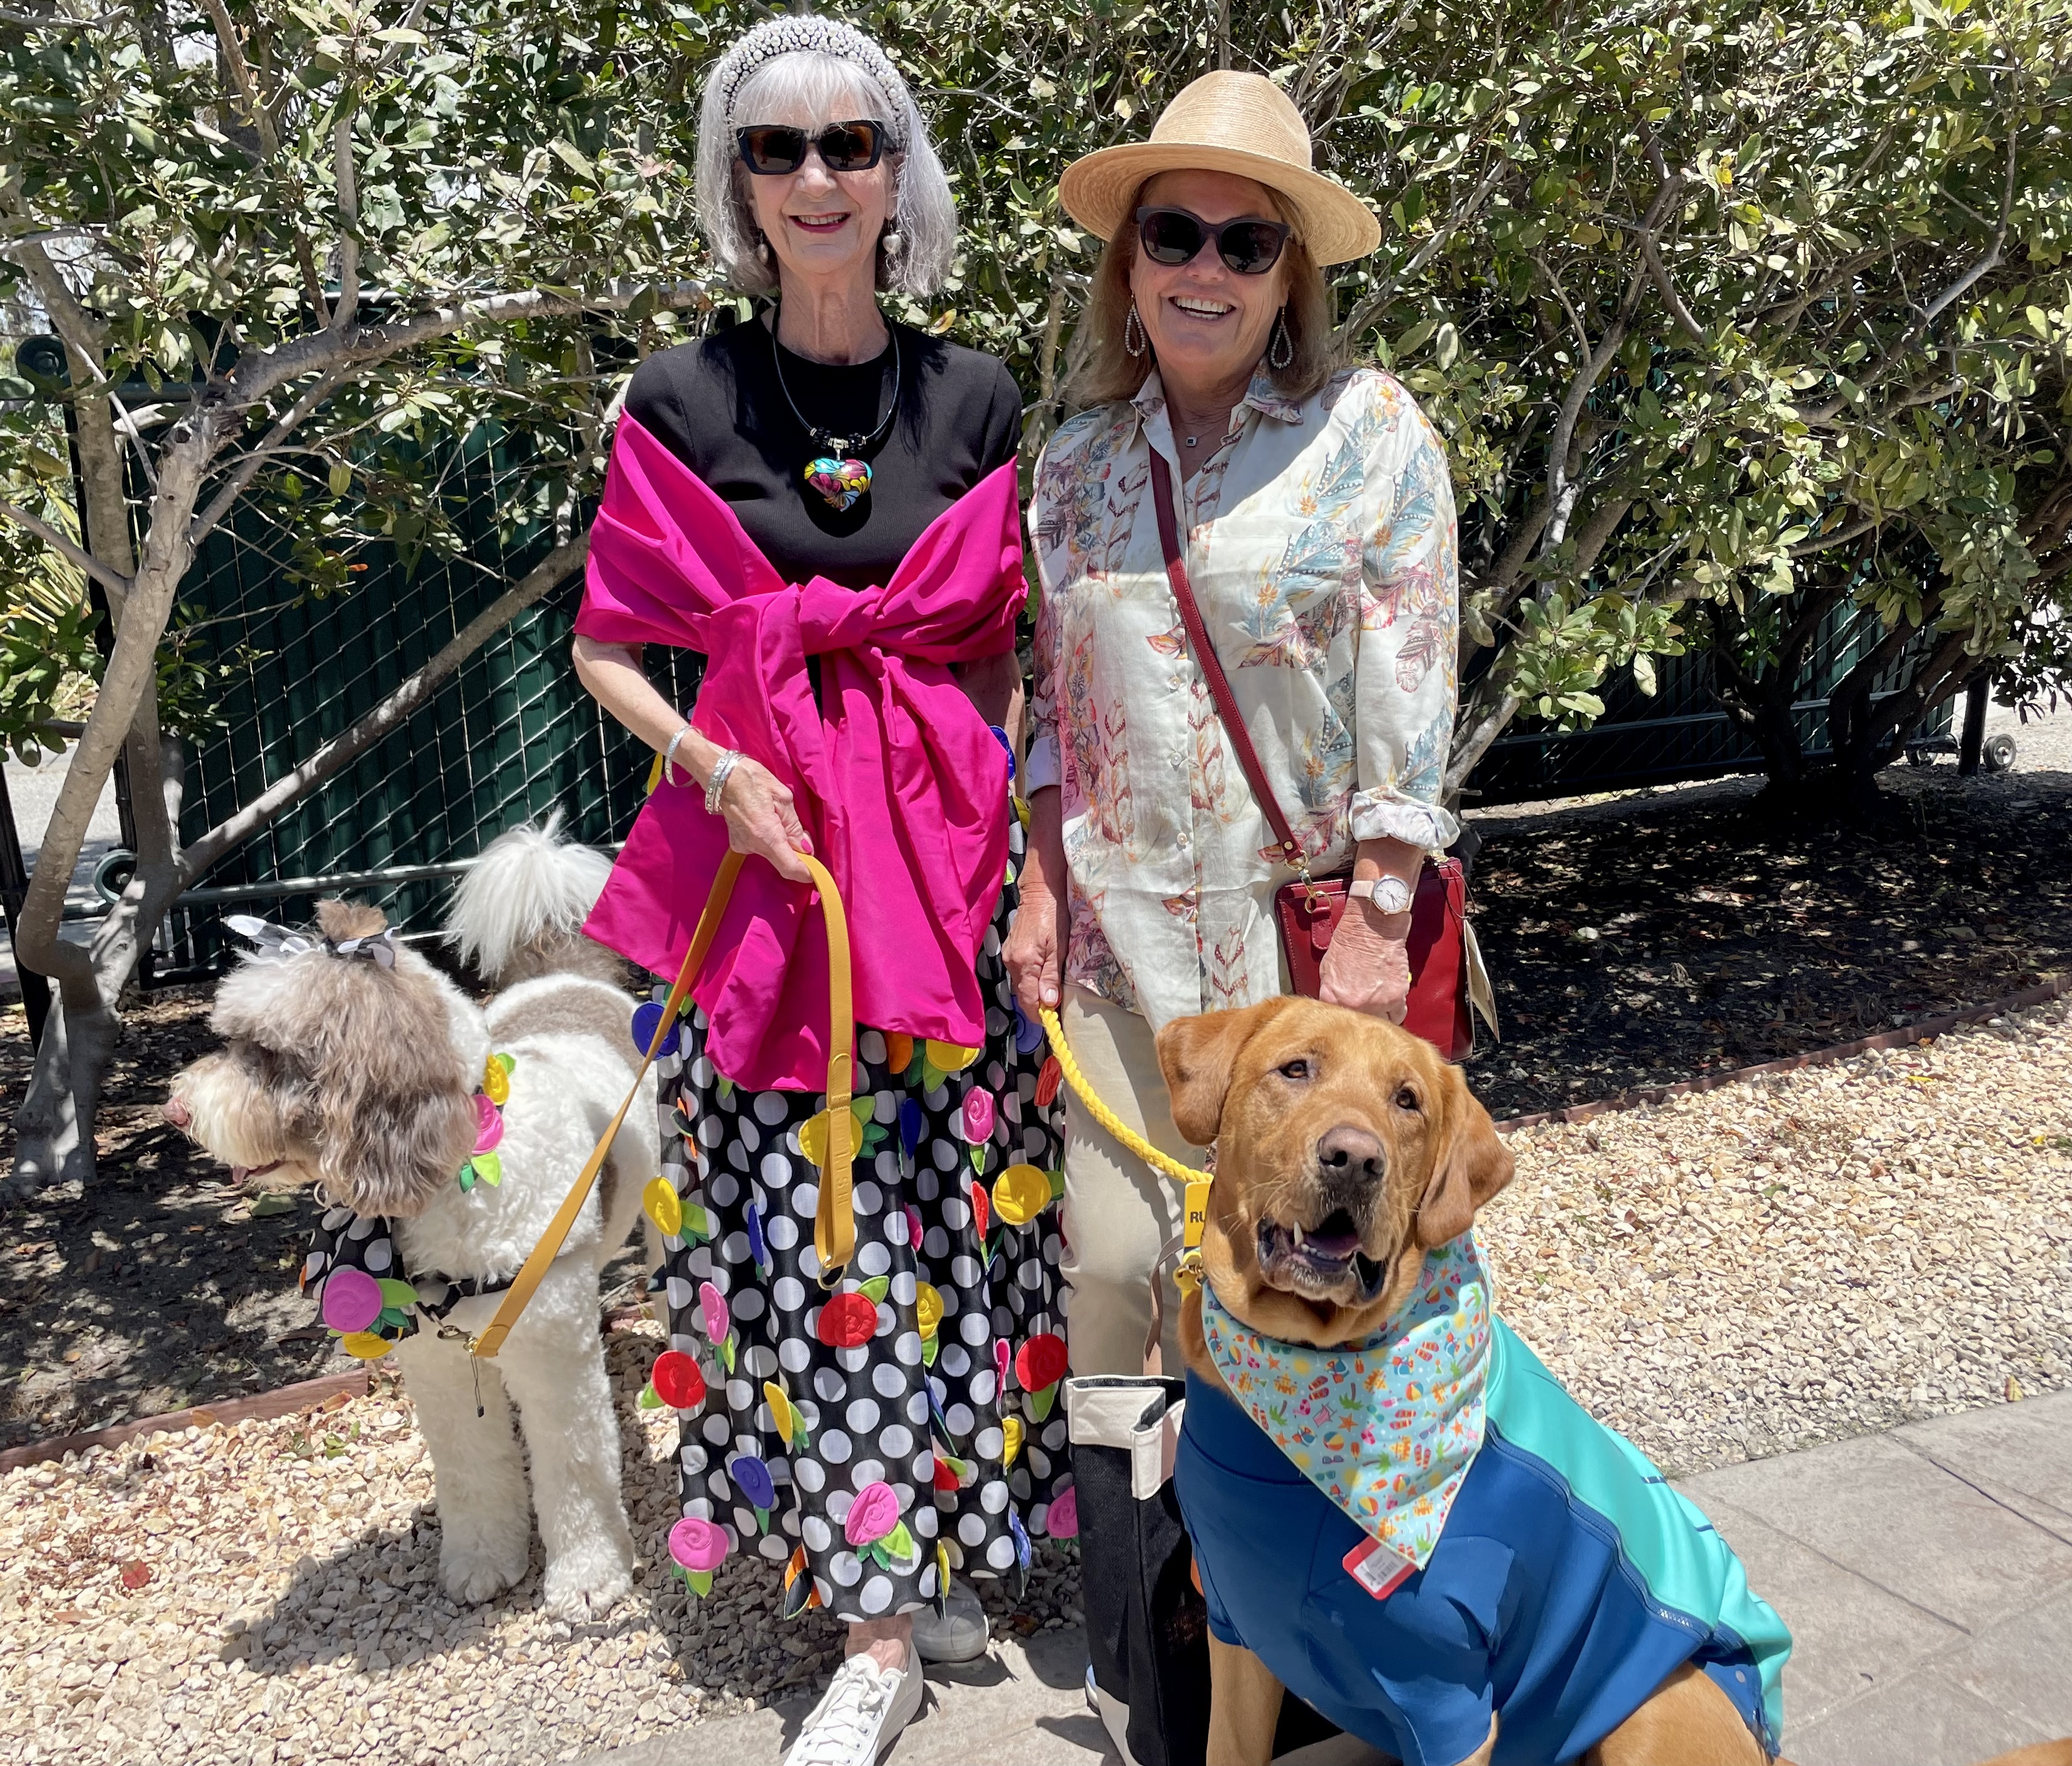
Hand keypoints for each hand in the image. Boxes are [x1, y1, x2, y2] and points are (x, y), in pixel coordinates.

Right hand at [716, 757, 813, 883]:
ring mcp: (742, 846)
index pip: (790, 867)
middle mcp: (752, 845)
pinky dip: (771, 842)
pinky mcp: (737, 844)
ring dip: (784, 846)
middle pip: (782, 863)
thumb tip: (806, 848)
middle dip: (798, 857)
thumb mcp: (783, 798)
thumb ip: (794, 827)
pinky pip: (761, 848)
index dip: (806, 873)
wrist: (722, 776)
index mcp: (766, 834)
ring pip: (772, 855)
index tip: (818, 873)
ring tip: (781, 820)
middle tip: (806, 841)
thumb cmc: (753, 780)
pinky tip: (768, 822)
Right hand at [1003, 882, 1064, 1021]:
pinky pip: (1019, 974)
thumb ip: (1052, 975)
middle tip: (1057, 1008)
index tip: (1053, 1022)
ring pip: (1021, 985)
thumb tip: (1049, 1002)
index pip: (1028, 1000)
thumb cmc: (1054, 916)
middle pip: (1023, 995)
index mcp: (1024, 963)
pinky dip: (1030, 980)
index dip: (1040, 1015)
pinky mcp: (1009, 950)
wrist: (1040, 892)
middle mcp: (1011, 962)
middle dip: (1038, 1004)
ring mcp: (1008, 956)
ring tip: (1052, 992)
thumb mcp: (1060, 947)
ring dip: (1034, 992)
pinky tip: (1042, 977)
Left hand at [1318, 901, 1411, 1022]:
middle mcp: (1353, 1005)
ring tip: (1380, 1007)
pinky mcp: (1396, 997)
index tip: (1349, 1017)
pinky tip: (1392, 1004)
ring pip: (1381, 1023)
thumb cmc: (1350, 941)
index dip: (1344, 1018)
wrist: (1372, 927)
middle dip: (1363, 1019)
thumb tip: (1336, 1004)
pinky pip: (1398, 1014)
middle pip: (1360, 1025)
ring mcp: (1376, 1004)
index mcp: (1332, 998)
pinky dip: (1396, 1011)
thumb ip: (1331, 991)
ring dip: (1381, 1017)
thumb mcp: (1327, 968)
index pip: (1337, 1019)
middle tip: (1366, 1012)